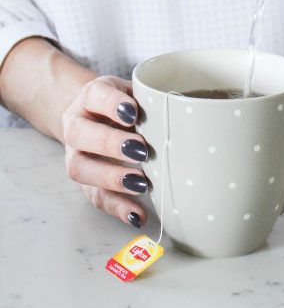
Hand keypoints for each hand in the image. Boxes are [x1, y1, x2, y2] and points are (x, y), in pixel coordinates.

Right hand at [62, 76, 148, 227]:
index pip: (95, 95)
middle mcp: (76, 124)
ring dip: (111, 178)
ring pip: (80, 168)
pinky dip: (117, 207)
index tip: (133, 113)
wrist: (97, 116)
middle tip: (141, 151)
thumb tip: (185, 114)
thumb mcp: (136, 93)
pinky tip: (138, 215)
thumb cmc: (126, 104)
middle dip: (110, 143)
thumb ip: (151, 101)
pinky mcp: (85, 182)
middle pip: (80, 133)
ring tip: (140, 183)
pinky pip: (95, 197)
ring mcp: (76, 154)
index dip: (112, 104)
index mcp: (91, 96)